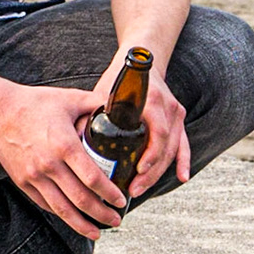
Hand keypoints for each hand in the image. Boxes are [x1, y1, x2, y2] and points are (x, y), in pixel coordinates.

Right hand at [0, 84, 125, 238]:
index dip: (109, 193)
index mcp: (65, 146)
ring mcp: (33, 176)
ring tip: (96, 231)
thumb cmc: (35, 103)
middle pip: (80, 199)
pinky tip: (72, 218)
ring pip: (61, 209)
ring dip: (80, 223)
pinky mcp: (22, 182)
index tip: (120, 200)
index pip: (92, 178)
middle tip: (115, 220)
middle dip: (101, 214)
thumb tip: (121, 107)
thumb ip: (97, 104)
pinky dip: (60, 214)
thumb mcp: (71, 98)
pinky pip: (45, 203)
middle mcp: (49, 165)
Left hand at [90, 51, 190, 200]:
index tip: (137, 172)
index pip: (157, 133)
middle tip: (133, 190)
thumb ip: (89, 115)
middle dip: (151, 173)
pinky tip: (182, 177)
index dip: (150, 156)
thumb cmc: (119, 80)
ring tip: (141, 189)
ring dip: (159, 172)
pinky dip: (183, 161)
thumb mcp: (103, 94)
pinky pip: (184, 143)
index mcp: (151, 101)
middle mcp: (168, 107)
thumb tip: (70, 142)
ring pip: (174, 149)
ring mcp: (176, 113)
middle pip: (166, 147)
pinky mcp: (178, 119)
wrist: (142, 63)